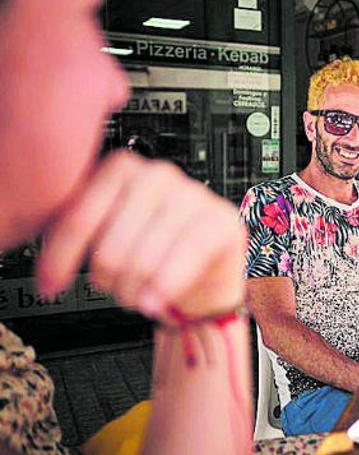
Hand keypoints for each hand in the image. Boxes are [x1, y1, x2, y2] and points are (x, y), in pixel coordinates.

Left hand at [36, 152, 245, 322]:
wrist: (204, 274)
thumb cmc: (153, 252)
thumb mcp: (107, 235)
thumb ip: (76, 229)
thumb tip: (25, 241)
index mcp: (122, 168)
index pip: (79, 217)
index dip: (60, 258)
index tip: (51, 285)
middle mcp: (159, 174)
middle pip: (111, 244)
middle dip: (107, 281)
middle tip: (114, 290)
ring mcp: (194, 195)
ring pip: (145, 256)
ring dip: (135, 290)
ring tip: (138, 297)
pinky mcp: (221, 221)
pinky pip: (186, 258)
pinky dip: (166, 286)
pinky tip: (155, 301)